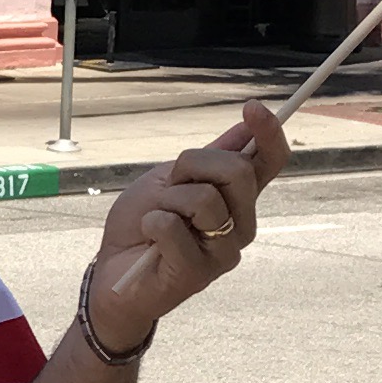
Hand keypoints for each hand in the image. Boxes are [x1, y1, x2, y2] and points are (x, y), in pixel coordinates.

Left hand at [84, 102, 287, 347]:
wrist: (112, 275)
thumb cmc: (141, 226)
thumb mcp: (170, 180)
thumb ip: (209, 160)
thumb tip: (245, 127)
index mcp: (236, 199)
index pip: (269, 162)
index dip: (268, 133)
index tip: (252, 107)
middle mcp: (240, 224)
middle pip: (239, 172)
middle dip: (195, 164)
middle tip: (170, 184)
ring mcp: (224, 251)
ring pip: (205, 200)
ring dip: (168, 200)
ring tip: (156, 219)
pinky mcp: (199, 272)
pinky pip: (175, 227)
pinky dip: (152, 223)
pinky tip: (148, 237)